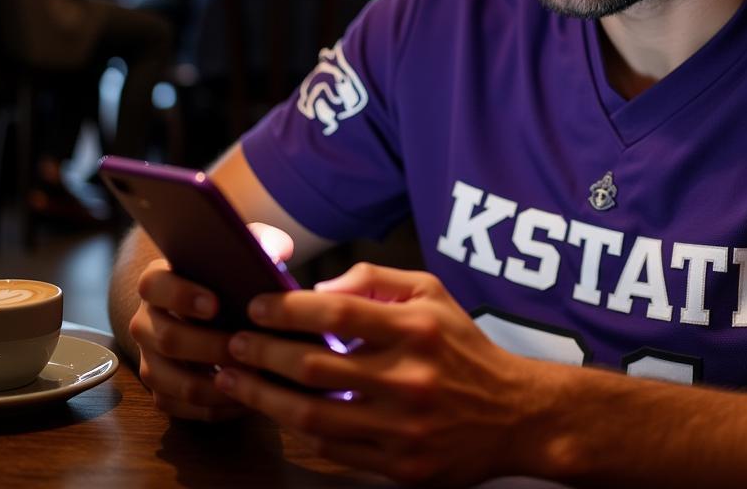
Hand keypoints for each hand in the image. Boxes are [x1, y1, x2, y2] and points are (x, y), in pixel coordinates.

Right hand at [128, 222, 295, 420]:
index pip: (154, 285)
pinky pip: (181, 407)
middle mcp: (145, 321)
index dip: (182, 295)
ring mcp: (149, 359)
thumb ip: (261, 244)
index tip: (216, 305)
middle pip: (166, 338)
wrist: (208, 304)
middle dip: (209, 346)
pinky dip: (214, 407)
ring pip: (171, 379)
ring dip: (213, 383)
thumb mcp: (242, 249)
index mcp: (158, 281)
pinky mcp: (161, 390)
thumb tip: (275, 254)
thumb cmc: (229, 273)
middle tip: (246, 347)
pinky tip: (246, 399)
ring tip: (251, 378)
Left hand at [213, 264, 556, 484]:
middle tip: (233, 342)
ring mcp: (402, 426)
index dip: (288, 308)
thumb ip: (377, 281)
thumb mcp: (432, 293)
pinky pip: (332, 448)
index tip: (257, 305)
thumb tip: (319, 287)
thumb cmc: (464, 346)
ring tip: (233, 380)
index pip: (337, 310)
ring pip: (312, 413)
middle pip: (314, 364)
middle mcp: (408, 376)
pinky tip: (277, 411)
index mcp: (416, 328)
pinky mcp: (400, 465)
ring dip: (263, 395)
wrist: (514, 413)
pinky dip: (298, 429)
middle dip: (262, 352)